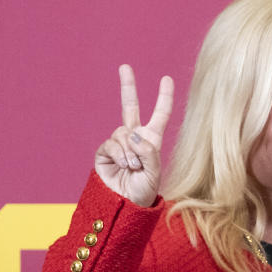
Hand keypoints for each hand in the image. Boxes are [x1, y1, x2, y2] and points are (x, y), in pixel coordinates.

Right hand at [94, 65, 173, 206]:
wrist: (124, 205)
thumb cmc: (144, 192)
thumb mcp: (154, 173)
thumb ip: (149, 152)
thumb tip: (134, 134)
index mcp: (152, 141)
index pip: (160, 116)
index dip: (163, 98)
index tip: (166, 78)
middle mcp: (135, 138)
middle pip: (130, 107)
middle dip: (128, 86)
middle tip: (125, 66)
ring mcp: (119, 143)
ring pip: (123, 133)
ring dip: (130, 151)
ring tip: (133, 168)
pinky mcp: (105, 151)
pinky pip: (112, 143)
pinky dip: (120, 154)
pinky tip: (123, 166)